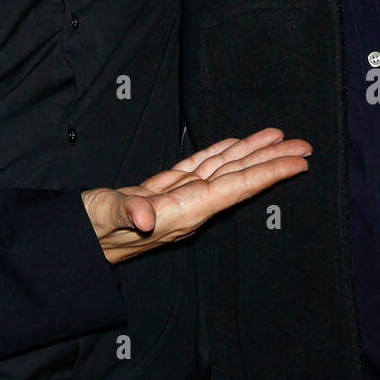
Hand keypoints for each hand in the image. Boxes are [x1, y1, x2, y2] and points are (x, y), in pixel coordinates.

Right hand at [82, 127, 310, 263]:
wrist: (75, 241)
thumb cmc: (89, 229)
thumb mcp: (103, 216)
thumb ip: (125, 210)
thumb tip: (143, 216)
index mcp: (181, 212)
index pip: (234, 188)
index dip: (268, 173)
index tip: (297, 163)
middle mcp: (187, 207)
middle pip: (237, 178)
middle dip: (271, 161)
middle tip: (303, 146)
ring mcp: (177, 199)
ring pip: (222, 170)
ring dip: (250, 153)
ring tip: (277, 138)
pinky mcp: (162, 191)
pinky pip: (199, 169)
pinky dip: (218, 154)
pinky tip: (233, 146)